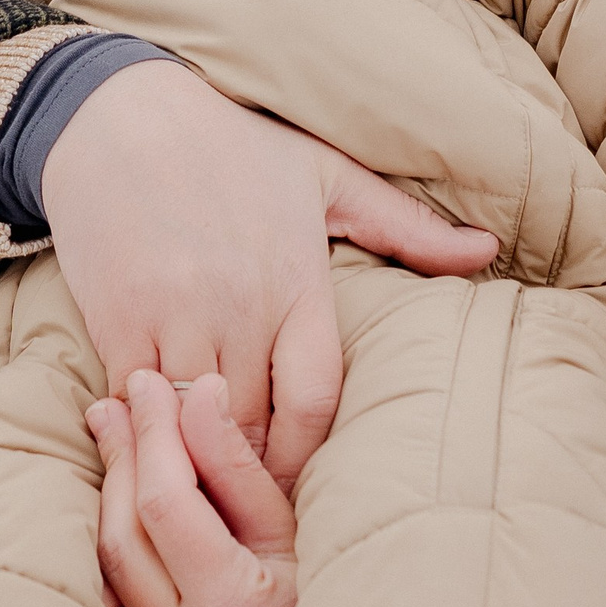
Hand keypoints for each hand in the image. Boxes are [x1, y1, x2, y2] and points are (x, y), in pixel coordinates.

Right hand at [42, 61, 493, 489]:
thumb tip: (488, 251)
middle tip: (248, 492)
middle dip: (250, 462)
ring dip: (195, 449)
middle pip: (251, 425)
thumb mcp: (324, 175)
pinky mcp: (117, 318)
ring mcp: (174, 314)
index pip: (317, 399)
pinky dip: (145, 423)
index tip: (298, 473)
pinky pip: (136, 401)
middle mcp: (238, 305)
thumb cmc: (229, 144)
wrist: (118, 115)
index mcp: (297, 281)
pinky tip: (151, 431)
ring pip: (192, 422)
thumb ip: (405, 226)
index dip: (309, 452)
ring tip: (200, 474)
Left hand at [89, 370, 299, 606]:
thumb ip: (238, 468)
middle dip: (123, 457)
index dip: (153, 435)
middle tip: (122, 402)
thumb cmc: (324, 605)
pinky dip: (97, 553)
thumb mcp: (296, 532)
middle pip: (125, 533)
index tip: (152, 386)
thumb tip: (196, 395)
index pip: (168, 505)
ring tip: (112, 438)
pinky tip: (105, 508)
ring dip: (103, 499)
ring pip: (102, 569)